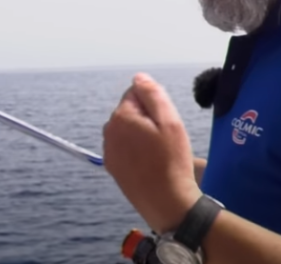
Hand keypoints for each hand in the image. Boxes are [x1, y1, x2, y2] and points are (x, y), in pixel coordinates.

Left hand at [103, 73, 201, 232]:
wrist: (167, 202)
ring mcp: (108, 151)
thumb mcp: (169, 121)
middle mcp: (108, 131)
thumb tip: (138, 77)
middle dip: (147, 120)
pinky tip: (150, 165)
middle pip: (130, 113)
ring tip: (159, 154)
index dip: (154, 106)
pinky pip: (125, 148)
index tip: (165, 124)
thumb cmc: (171, 161)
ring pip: (128, 131)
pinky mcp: (112, 167)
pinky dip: (136, 152)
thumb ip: (152, 94)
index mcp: (121, 116)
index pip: (136, 94)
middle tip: (165, 140)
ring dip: (141, 136)